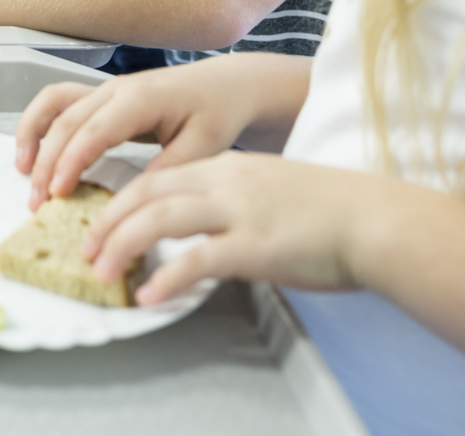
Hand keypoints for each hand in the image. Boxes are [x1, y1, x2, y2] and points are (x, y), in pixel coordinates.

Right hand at [15, 55, 298, 207]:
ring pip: (55, 106)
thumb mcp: (204, 146)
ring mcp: (106, 90)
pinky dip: (40, 124)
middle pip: (66, 121)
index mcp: (141, 98)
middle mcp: (116, 89)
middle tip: (38, 201)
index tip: (57, 192)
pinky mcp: (101, 97)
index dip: (71, 162)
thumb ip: (168, 168)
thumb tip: (134, 197)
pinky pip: (60, 103)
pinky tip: (31, 151)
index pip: (94, 131)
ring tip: (22, 171)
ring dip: (33, 136)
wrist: (225, 87)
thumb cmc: (217, 113)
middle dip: (46, 161)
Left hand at [84, 152, 408, 303]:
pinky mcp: (256, 245)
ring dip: (122, 245)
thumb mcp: (273, 191)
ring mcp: (239, 212)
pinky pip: (196, 260)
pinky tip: (149, 296)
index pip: (159, 178)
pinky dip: (166, 277)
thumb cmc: (333, 211)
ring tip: (103, 271)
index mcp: (228, 168)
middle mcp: (226, 183)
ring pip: (160, 219)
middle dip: (108, 221)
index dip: (122, 199)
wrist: (378, 218)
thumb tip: (208, 229)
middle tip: (86, 248)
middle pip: (147, 193)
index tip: (100, 221)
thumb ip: (236, 202)